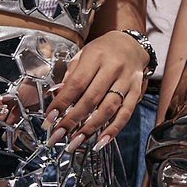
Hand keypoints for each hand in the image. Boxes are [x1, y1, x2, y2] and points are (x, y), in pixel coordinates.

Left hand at [45, 30, 148, 149]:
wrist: (131, 45)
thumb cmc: (102, 51)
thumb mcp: (82, 56)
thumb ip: (70, 76)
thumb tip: (56, 96)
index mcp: (96, 57)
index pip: (76, 84)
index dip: (62, 103)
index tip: (49, 118)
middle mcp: (113, 68)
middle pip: (91, 99)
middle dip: (72, 120)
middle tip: (57, 135)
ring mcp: (126, 81)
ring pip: (108, 109)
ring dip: (90, 128)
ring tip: (75, 142)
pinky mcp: (136, 92)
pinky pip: (125, 114)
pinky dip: (113, 130)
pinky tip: (101, 141)